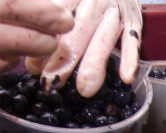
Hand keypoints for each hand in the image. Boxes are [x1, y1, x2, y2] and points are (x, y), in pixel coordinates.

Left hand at [25, 0, 140, 97]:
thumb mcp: (68, 2)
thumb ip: (50, 23)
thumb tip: (31, 63)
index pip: (56, 17)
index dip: (45, 42)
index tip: (33, 68)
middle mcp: (95, 0)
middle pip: (78, 29)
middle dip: (64, 57)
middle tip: (51, 82)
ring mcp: (116, 11)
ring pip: (104, 37)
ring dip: (94, 63)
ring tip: (85, 89)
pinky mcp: (134, 21)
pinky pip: (132, 41)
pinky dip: (130, 59)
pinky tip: (126, 78)